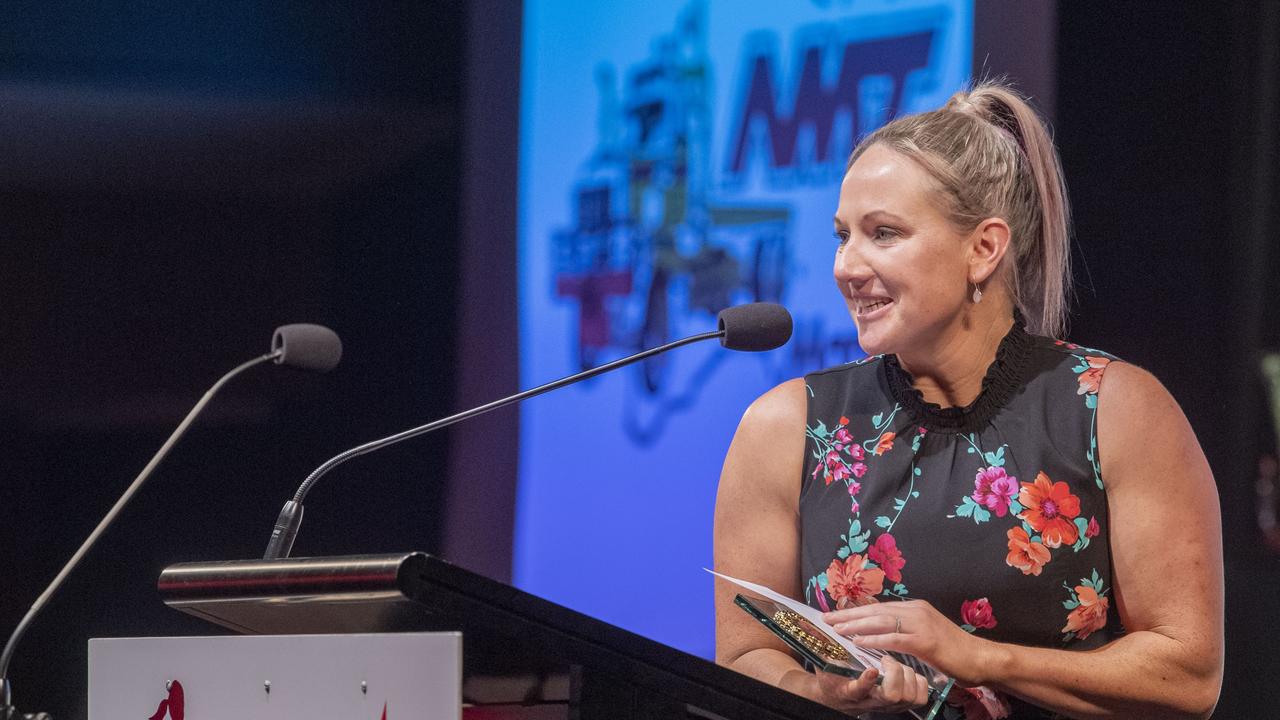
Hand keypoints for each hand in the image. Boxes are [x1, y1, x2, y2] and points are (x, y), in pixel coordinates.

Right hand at [811, 655, 931, 714]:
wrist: (838, 698)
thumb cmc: (832, 678)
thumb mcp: (823, 666)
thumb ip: (823, 650)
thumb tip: (817, 627)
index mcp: (850, 692)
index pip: (860, 691)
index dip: (866, 681)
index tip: (870, 669)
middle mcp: (872, 701)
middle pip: (891, 695)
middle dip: (893, 673)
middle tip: (885, 659)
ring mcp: (889, 705)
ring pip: (908, 695)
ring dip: (905, 674)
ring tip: (894, 662)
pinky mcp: (903, 704)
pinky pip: (919, 696)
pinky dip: (917, 680)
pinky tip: (907, 669)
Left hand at [823, 600, 994, 686]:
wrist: (981, 658)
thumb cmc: (954, 650)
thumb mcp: (925, 634)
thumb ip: (905, 630)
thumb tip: (883, 632)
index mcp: (914, 608)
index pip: (878, 607)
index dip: (855, 611)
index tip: (835, 614)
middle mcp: (915, 610)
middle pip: (875, 610)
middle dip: (848, 615)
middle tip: (825, 618)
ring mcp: (921, 624)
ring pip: (881, 621)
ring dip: (856, 624)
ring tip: (835, 628)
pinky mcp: (925, 641)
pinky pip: (894, 638)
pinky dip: (874, 638)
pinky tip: (858, 641)